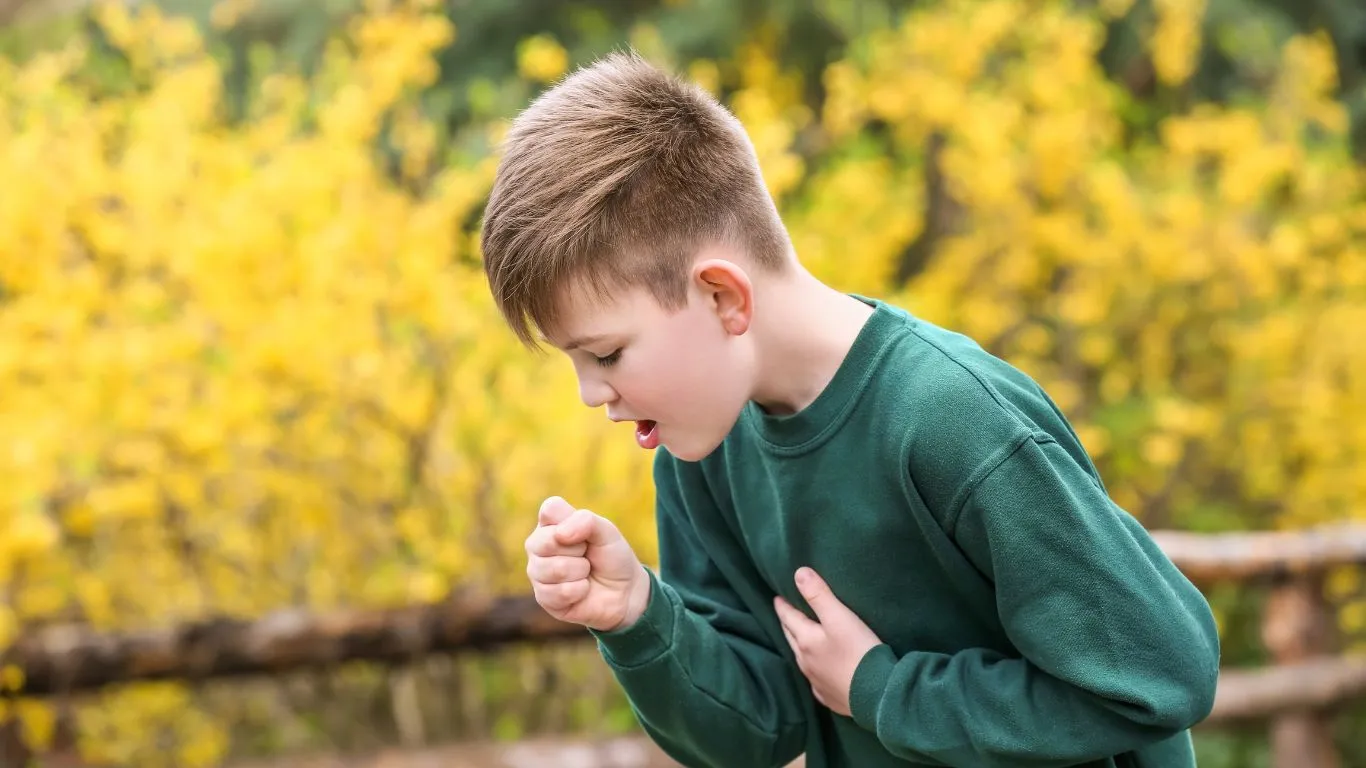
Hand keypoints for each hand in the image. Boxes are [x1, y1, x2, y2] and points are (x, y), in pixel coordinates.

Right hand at [524, 496, 649, 631]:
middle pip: (547, 542)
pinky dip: (580, 591)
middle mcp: (538, 546)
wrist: (624, 591)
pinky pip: (559, 592)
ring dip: (580, 572)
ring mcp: (537, 572)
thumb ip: (586, 521)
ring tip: (585, 573)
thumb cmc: (611, 556)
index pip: (550, 510)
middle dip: (578, 550)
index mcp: (550, 523)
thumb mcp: (607, 531)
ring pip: (555, 569)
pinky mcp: (543, 597)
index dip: (573, 522)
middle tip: (586, 555)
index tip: (586, 534)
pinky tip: (582, 590)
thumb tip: (560, 535)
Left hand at [774, 567, 882, 716]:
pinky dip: (814, 671)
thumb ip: (818, 594)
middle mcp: (806, 662)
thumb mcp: (839, 617)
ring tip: (799, 638)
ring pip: (802, 659)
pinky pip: (816, 681)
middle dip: (787, 624)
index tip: (777, 598)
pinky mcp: (830, 696)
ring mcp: (816, 681)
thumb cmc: (858, 651)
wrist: (876, 695)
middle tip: (785, 614)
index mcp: (806, 640)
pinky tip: (817, 672)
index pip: (789, 618)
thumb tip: (798, 573)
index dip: (783, 606)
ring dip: (798, 646)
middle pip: (792, 638)